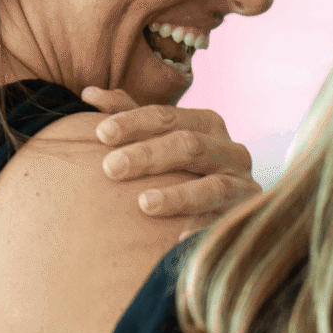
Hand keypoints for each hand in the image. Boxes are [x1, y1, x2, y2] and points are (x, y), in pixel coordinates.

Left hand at [81, 86, 261, 238]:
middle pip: (188, 145)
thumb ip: (126, 114)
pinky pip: (225, 225)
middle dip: (148, 155)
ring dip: (178, 195)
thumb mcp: (158, 138)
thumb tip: (88, 93)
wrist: (226, 206)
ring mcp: (242, 185)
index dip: (134, 122)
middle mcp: (230, 150)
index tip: (101, 133)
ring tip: (144, 204)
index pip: (167, 117)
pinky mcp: (244, 219)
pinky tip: (179, 239)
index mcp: (206, 124)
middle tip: (110, 168)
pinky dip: (203, 230)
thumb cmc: (181, 167)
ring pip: (213, 186)